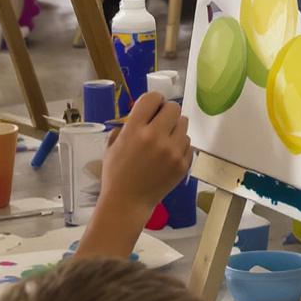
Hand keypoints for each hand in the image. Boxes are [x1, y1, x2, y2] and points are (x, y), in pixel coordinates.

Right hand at [99, 91, 188, 216]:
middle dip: (166, 111)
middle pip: (173, 108)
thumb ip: (127, 126)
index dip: (154, 100)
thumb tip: (143, 114)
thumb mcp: (112, 145)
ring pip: (184, 124)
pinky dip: (180, 145)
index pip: (153, 98)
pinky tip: (169, 154)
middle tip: (160, 122)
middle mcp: (156, 137)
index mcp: (135, 130)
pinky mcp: (183, 164)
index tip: (152, 107)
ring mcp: (172, 151)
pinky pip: (188, 143)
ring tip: (165, 139)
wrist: (128, 202)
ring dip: (175, 127)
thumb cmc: (116, 173)